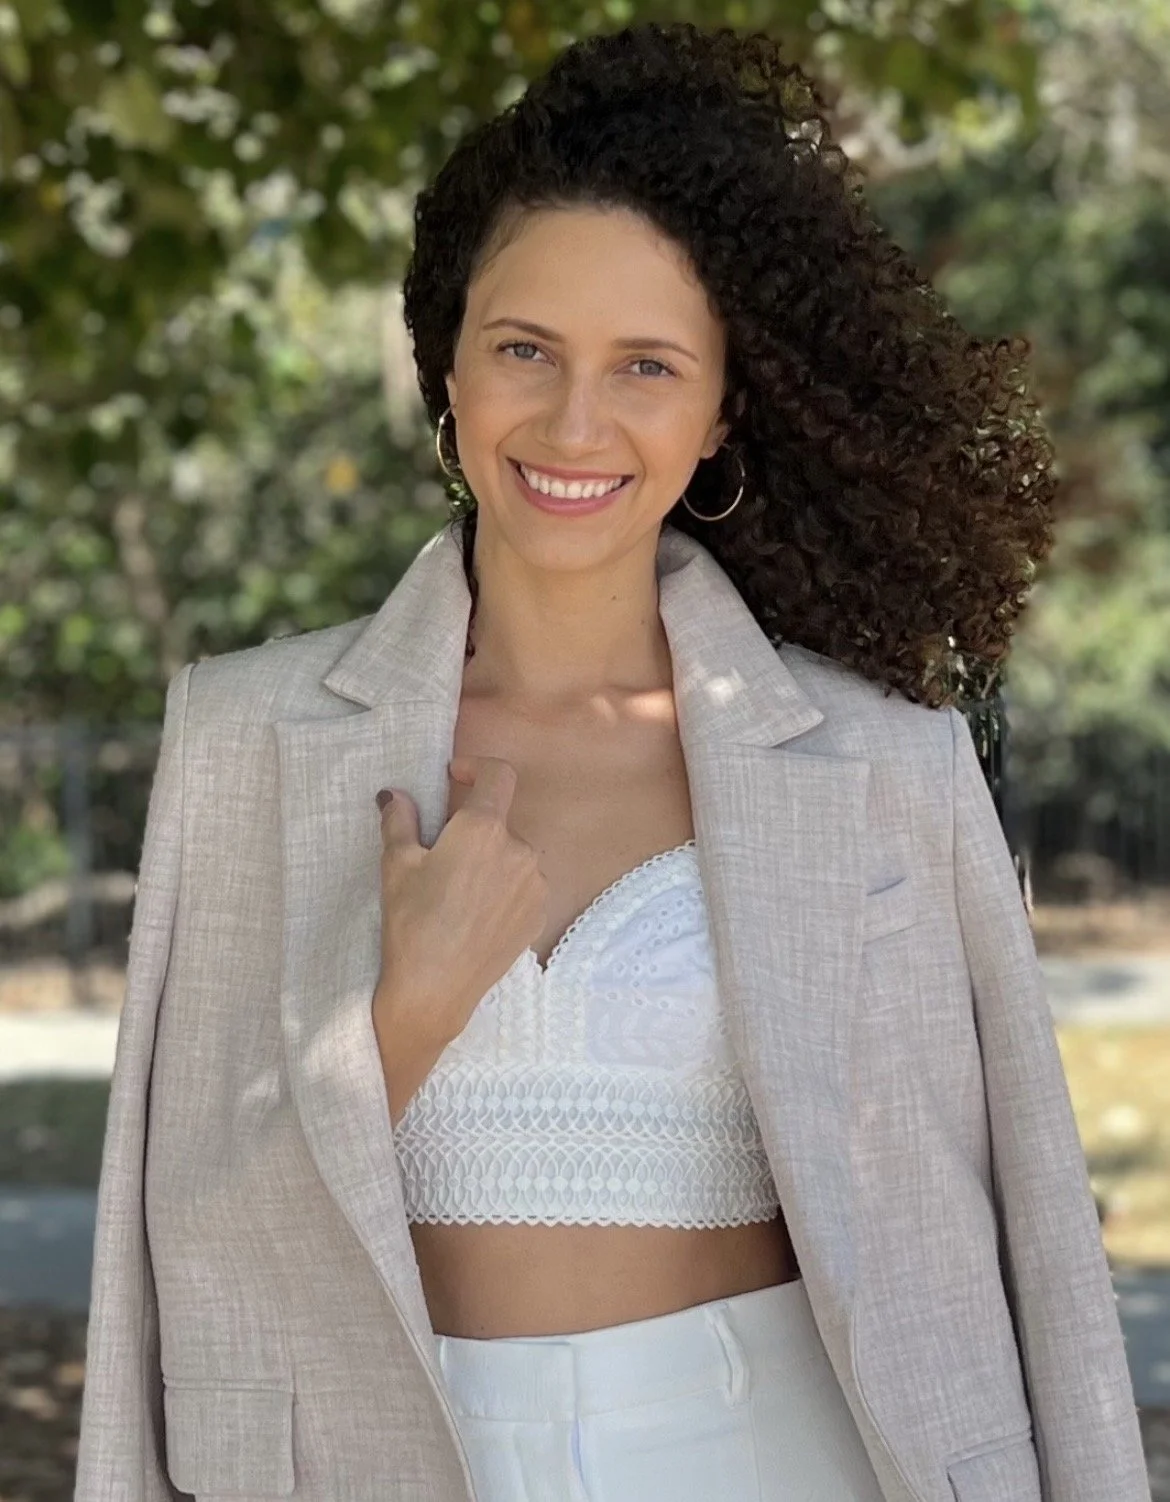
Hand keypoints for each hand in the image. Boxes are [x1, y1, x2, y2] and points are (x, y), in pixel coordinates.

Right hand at [371, 755, 546, 1050]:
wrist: (435, 989)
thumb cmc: (412, 923)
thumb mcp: (396, 865)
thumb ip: (400, 820)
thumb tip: (396, 795)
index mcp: (484, 828)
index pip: (498, 774)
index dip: (476, 767)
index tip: (456, 777)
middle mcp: (520, 850)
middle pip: (500, 821)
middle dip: (473, 829)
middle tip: (441, 857)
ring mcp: (535, 884)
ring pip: (512, 854)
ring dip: (490, 860)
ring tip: (458, 892)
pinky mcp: (539, 913)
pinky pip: (523, 885)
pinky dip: (503, 888)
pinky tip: (476, 913)